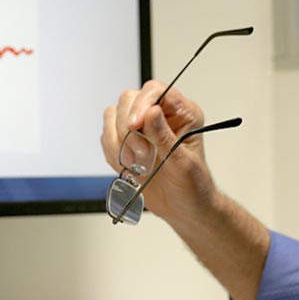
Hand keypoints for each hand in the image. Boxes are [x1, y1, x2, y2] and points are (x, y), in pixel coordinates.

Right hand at [101, 80, 217, 222]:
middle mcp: (160, 115)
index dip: (141, 104)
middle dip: (129, 129)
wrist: (183, 209)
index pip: (154, 90)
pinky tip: (130, 167)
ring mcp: (141, 127)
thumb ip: (164, 136)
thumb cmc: (192, 186)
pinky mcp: (126, 141)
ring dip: (120, 143)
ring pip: (113, 116)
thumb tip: (151, 111)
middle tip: (142, 154)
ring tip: (138, 164)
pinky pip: (106, 136)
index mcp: (182, 112)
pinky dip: (113, 153)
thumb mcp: (182, 163)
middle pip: (129, 99)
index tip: (135, 126)